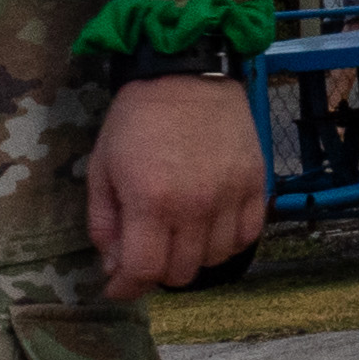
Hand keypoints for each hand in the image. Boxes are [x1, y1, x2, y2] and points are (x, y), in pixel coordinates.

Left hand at [85, 73, 264, 294]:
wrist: (187, 71)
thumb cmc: (137, 118)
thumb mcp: (102, 167)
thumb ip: (105, 223)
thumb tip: (115, 266)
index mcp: (151, 201)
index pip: (143, 271)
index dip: (127, 288)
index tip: (119, 287)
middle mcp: (195, 206)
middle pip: (181, 272)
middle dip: (157, 271)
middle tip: (148, 252)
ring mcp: (231, 196)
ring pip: (215, 259)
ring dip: (193, 257)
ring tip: (179, 236)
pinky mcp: (256, 184)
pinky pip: (247, 235)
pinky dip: (227, 242)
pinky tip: (211, 227)